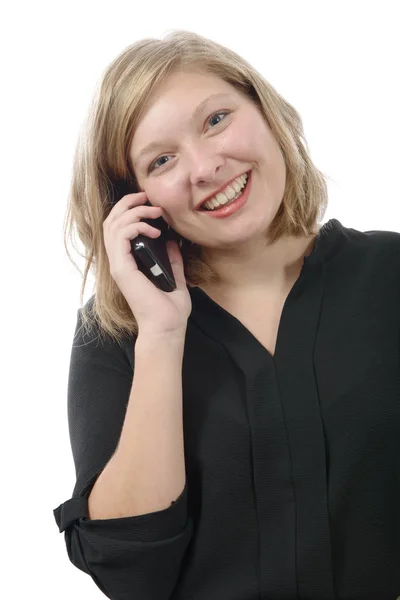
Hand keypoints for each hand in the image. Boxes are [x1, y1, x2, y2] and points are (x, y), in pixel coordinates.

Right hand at [103, 192, 191, 336]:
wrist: (168, 327)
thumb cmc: (170, 309)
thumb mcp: (174, 276)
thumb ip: (171, 259)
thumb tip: (172, 241)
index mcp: (128, 262)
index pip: (118, 228)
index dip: (130, 210)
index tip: (150, 203)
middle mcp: (120, 262)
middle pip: (111, 221)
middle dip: (128, 203)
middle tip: (147, 196)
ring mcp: (119, 265)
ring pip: (113, 225)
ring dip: (133, 211)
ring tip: (154, 211)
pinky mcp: (122, 269)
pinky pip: (120, 236)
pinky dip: (135, 226)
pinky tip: (154, 230)